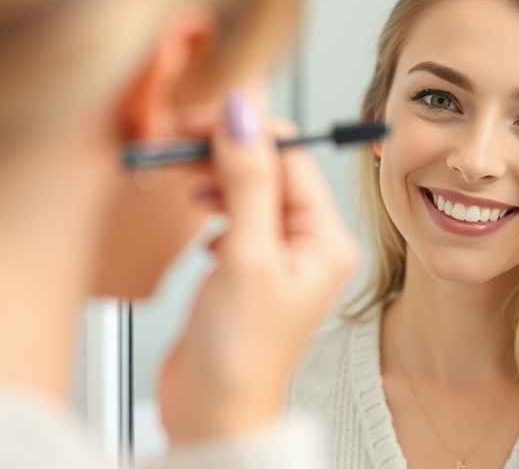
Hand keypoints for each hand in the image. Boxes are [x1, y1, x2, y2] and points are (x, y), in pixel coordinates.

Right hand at [158, 90, 358, 441]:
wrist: (214, 413)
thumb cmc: (241, 355)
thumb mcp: (246, 256)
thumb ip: (246, 180)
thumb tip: (244, 114)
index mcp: (327, 238)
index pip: (293, 159)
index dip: (248, 133)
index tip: (203, 120)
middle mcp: (311, 244)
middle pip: (271, 172)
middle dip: (228, 154)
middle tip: (182, 144)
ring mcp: (281, 256)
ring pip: (251, 191)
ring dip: (218, 179)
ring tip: (186, 183)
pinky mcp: (252, 268)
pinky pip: (237, 216)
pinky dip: (215, 207)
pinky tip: (201, 222)